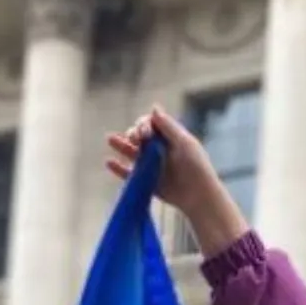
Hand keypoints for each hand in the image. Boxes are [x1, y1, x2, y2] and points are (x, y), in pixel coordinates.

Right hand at [102, 105, 246, 249]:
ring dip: (120, 144)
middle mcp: (158, 149)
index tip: (145, 133)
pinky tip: (109, 162)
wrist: (196, 196)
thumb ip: (168, 126)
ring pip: (131, 152)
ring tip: (110, 139)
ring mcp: (150, 165)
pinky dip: (118, 168)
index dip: (144, 124)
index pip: (151, 124)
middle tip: (136, 139)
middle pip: (139, 135)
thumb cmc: (195, 167)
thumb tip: (153, 108)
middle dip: (133, 133)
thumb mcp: (184, 143)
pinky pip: (127, 173)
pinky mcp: (144, 181)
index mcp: (169, 138)